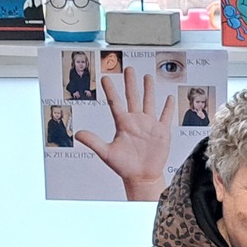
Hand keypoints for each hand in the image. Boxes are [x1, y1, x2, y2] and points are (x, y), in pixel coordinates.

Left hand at [74, 68, 177, 201]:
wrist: (142, 177)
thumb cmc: (124, 167)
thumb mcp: (106, 153)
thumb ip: (93, 142)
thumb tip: (77, 134)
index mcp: (123, 124)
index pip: (115, 102)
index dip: (110, 90)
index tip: (105, 78)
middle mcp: (136, 121)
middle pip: (133, 97)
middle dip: (131, 83)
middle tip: (128, 69)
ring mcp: (149, 125)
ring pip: (149, 102)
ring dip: (149, 90)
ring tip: (147, 77)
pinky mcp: (161, 132)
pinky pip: (165, 116)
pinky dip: (168, 107)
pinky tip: (168, 97)